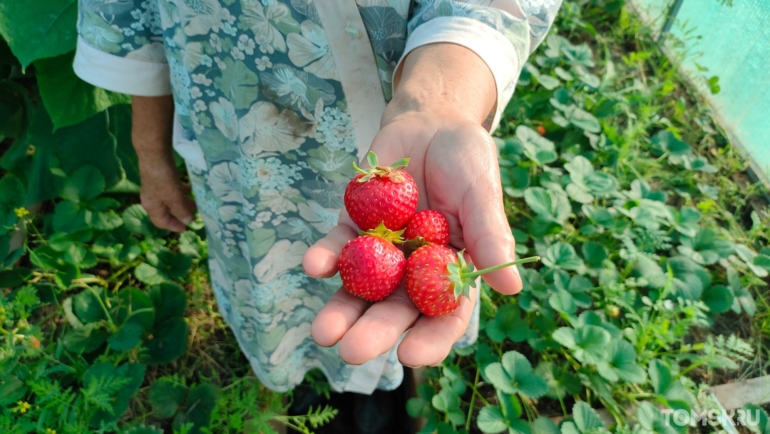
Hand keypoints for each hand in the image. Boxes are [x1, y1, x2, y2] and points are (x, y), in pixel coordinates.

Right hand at [131, 95, 195, 232]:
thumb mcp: (174, 197)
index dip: (174, 226)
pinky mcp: (160, 178)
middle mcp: (152, 199)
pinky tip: (189, 189)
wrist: (154, 154)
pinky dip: (180, 191)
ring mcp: (155, 188)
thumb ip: (181, 210)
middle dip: (181, 214)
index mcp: (152, 206)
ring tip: (195, 202)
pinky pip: (172, 189)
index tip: (187, 228)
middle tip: (195, 214)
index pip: (161, 222)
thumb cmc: (163, 179)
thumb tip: (188, 221)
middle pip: (166, 211)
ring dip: (182, 202)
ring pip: (170, 200)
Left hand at [303, 108, 520, 366]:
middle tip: (351, 353)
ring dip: (340, 310)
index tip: (410, 356)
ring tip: (323, 333)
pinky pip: (337, 246)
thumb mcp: (480, 191)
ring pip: (360, 288)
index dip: (430, 339)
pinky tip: (313, 265)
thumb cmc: (467, 160)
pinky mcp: (354, 226)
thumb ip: (490, 234)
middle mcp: (415, 270)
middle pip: (395, 309)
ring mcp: (382, 251)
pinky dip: (325, 257)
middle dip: (373, 332)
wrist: (431, 124)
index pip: (444, 315)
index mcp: (452, 270)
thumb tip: (512, 289)